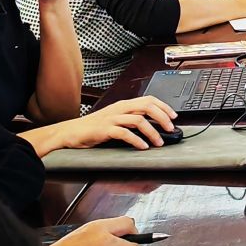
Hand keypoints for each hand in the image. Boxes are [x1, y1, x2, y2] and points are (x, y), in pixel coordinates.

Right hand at [58, 96, 178, 150]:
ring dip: (152, 132)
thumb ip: (131, 119)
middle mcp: (120, 108)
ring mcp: (112, 118)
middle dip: (162, 117)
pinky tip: (142, 147)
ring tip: (159, 142)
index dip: (164, 107)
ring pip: (138, 120)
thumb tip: (152, 126)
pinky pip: (124, 133)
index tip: (174, 116)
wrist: (71, 132)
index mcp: (124, 104)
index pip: (149, 99)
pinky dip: (136, 140)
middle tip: (171, 129)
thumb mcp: (115, 119)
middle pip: (147, 106)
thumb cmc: (94, 127)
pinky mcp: (104, 130)